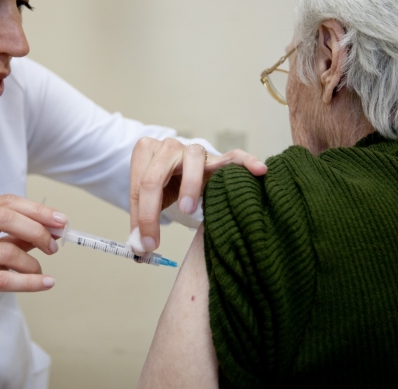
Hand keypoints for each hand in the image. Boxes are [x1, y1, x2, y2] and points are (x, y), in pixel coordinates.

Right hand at [0, 194, 66, 338]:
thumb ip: (20, 236)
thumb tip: (55, 227)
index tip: (61, 221)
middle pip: (4, 218)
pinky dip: (29, 282)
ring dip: (31, 263)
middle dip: (37, 230)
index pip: (6, 202)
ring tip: (39, 271)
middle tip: (54, 245)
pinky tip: (45, 283)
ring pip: (6, 251)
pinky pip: (2, 279)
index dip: (37, 210)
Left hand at [129, 137, 266, 252]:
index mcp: (145, 152)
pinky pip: (233, 156)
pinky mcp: (218, 157)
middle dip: (152, 209)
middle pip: (156, 175)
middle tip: (155, 240)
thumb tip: (138, 249)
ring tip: (188, 209)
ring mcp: (194, 150)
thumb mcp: (148, 199)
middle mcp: (168, 146)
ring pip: (193, 159)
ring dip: (189, 185)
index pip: (138, 186)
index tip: (145, 245)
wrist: (180, 165)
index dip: (141, 218)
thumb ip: (142, 222)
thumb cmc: (164, 183)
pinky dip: (246, 162)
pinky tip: (259, 171)